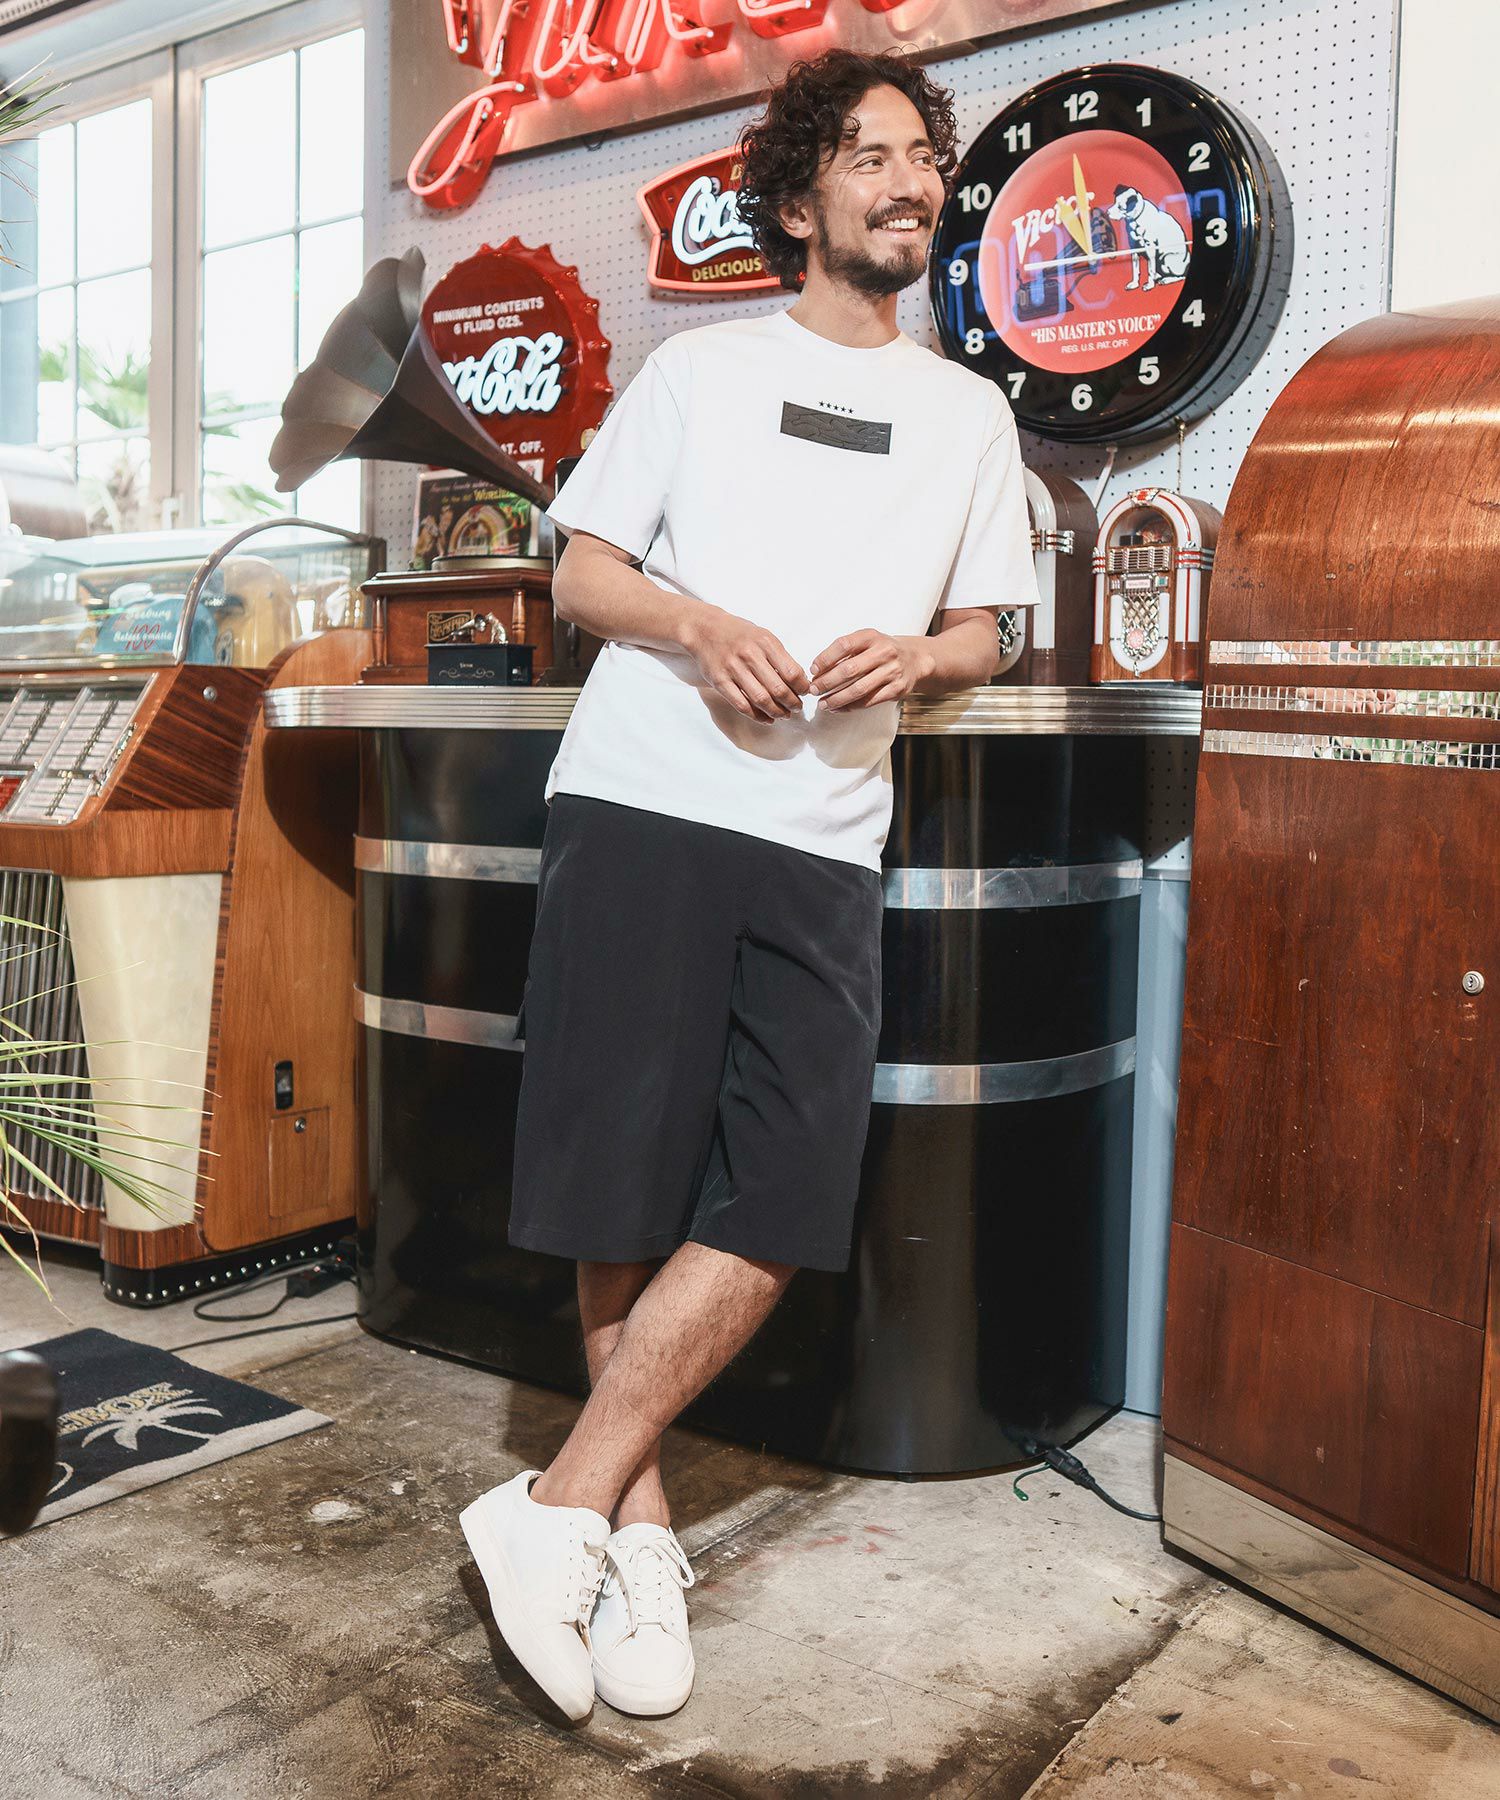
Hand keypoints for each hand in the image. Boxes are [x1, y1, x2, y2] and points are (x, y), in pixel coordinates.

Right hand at [682, 608, 809, 721]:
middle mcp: (749, 655)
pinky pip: (742, 705)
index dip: (802, 687)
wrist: (704, 630)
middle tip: (797, 707)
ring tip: (784, 715)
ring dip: (777, 712)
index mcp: (765, 642)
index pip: (791, 672)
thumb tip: (798, 681)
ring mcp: (733, 669)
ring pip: (761, 699)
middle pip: (778, 689)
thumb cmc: (738, 634)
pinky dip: (757, 716)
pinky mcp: (720, 681)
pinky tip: (767, 718)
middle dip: (792, 703)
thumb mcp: (762, 636)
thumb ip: (779, 656)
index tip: (805, 692)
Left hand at [808, 630, 934, 709]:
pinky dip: (851, 706)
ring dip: (837, 698)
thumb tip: (818, 670)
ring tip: (823, 704)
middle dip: (827, 682)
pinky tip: (838, 708)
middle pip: (849, 670)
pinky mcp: (897, 689)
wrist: (915, 659)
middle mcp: (884, 652)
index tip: (813, 670)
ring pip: (859, 689)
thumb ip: (846, 651)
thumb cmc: (882, 650)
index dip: (825, 658)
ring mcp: (892, 671)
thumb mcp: (867, 641)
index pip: (844, 645)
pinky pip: (869, 701)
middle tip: (814, 690)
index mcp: (872, 636)